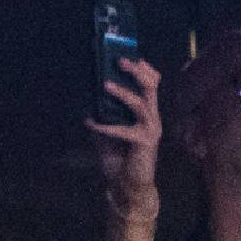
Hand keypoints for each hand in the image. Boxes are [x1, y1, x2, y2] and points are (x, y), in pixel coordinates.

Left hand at [89, 57, 161, 226]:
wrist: (126, 187)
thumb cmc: (118, 159)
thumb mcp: (105, 134)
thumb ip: (101, 116)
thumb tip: (88, 98)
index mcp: (145, 112)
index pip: (151, 83)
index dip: (142, 67)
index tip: (128, 53)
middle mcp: (152, 117)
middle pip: (151, 86)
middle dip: (136, 71)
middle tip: (119, 60)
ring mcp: (151, 129)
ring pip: (142, 103)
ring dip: (123, 93)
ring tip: (105, 85)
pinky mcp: (145, 143)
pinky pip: (124, 130)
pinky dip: (106, 126)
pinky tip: (91, 123)